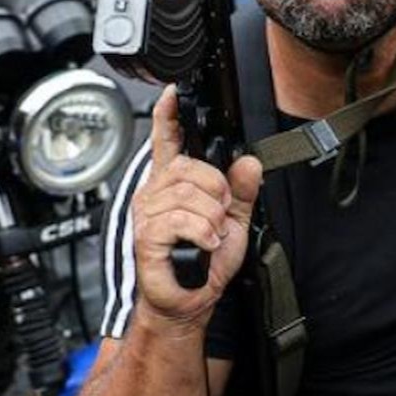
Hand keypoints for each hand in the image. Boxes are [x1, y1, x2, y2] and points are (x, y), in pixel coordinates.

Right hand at [131, 86, 260, 332]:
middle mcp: (155, 193)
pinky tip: (205, 245)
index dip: (167, 115)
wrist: (190, 302)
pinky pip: (182, 218)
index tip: (171, 92)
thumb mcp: (234, 221)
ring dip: (212, 216)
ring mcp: (147, 213)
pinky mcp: (146, 235)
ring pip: (189, 192)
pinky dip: (203, 232)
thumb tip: (249, 162)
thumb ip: (242, 191)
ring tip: (211, 235)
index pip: (166, 141)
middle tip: (221, 215)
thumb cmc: (205, 263)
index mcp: (173, 184)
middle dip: (217, 189)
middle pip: (190, 167)